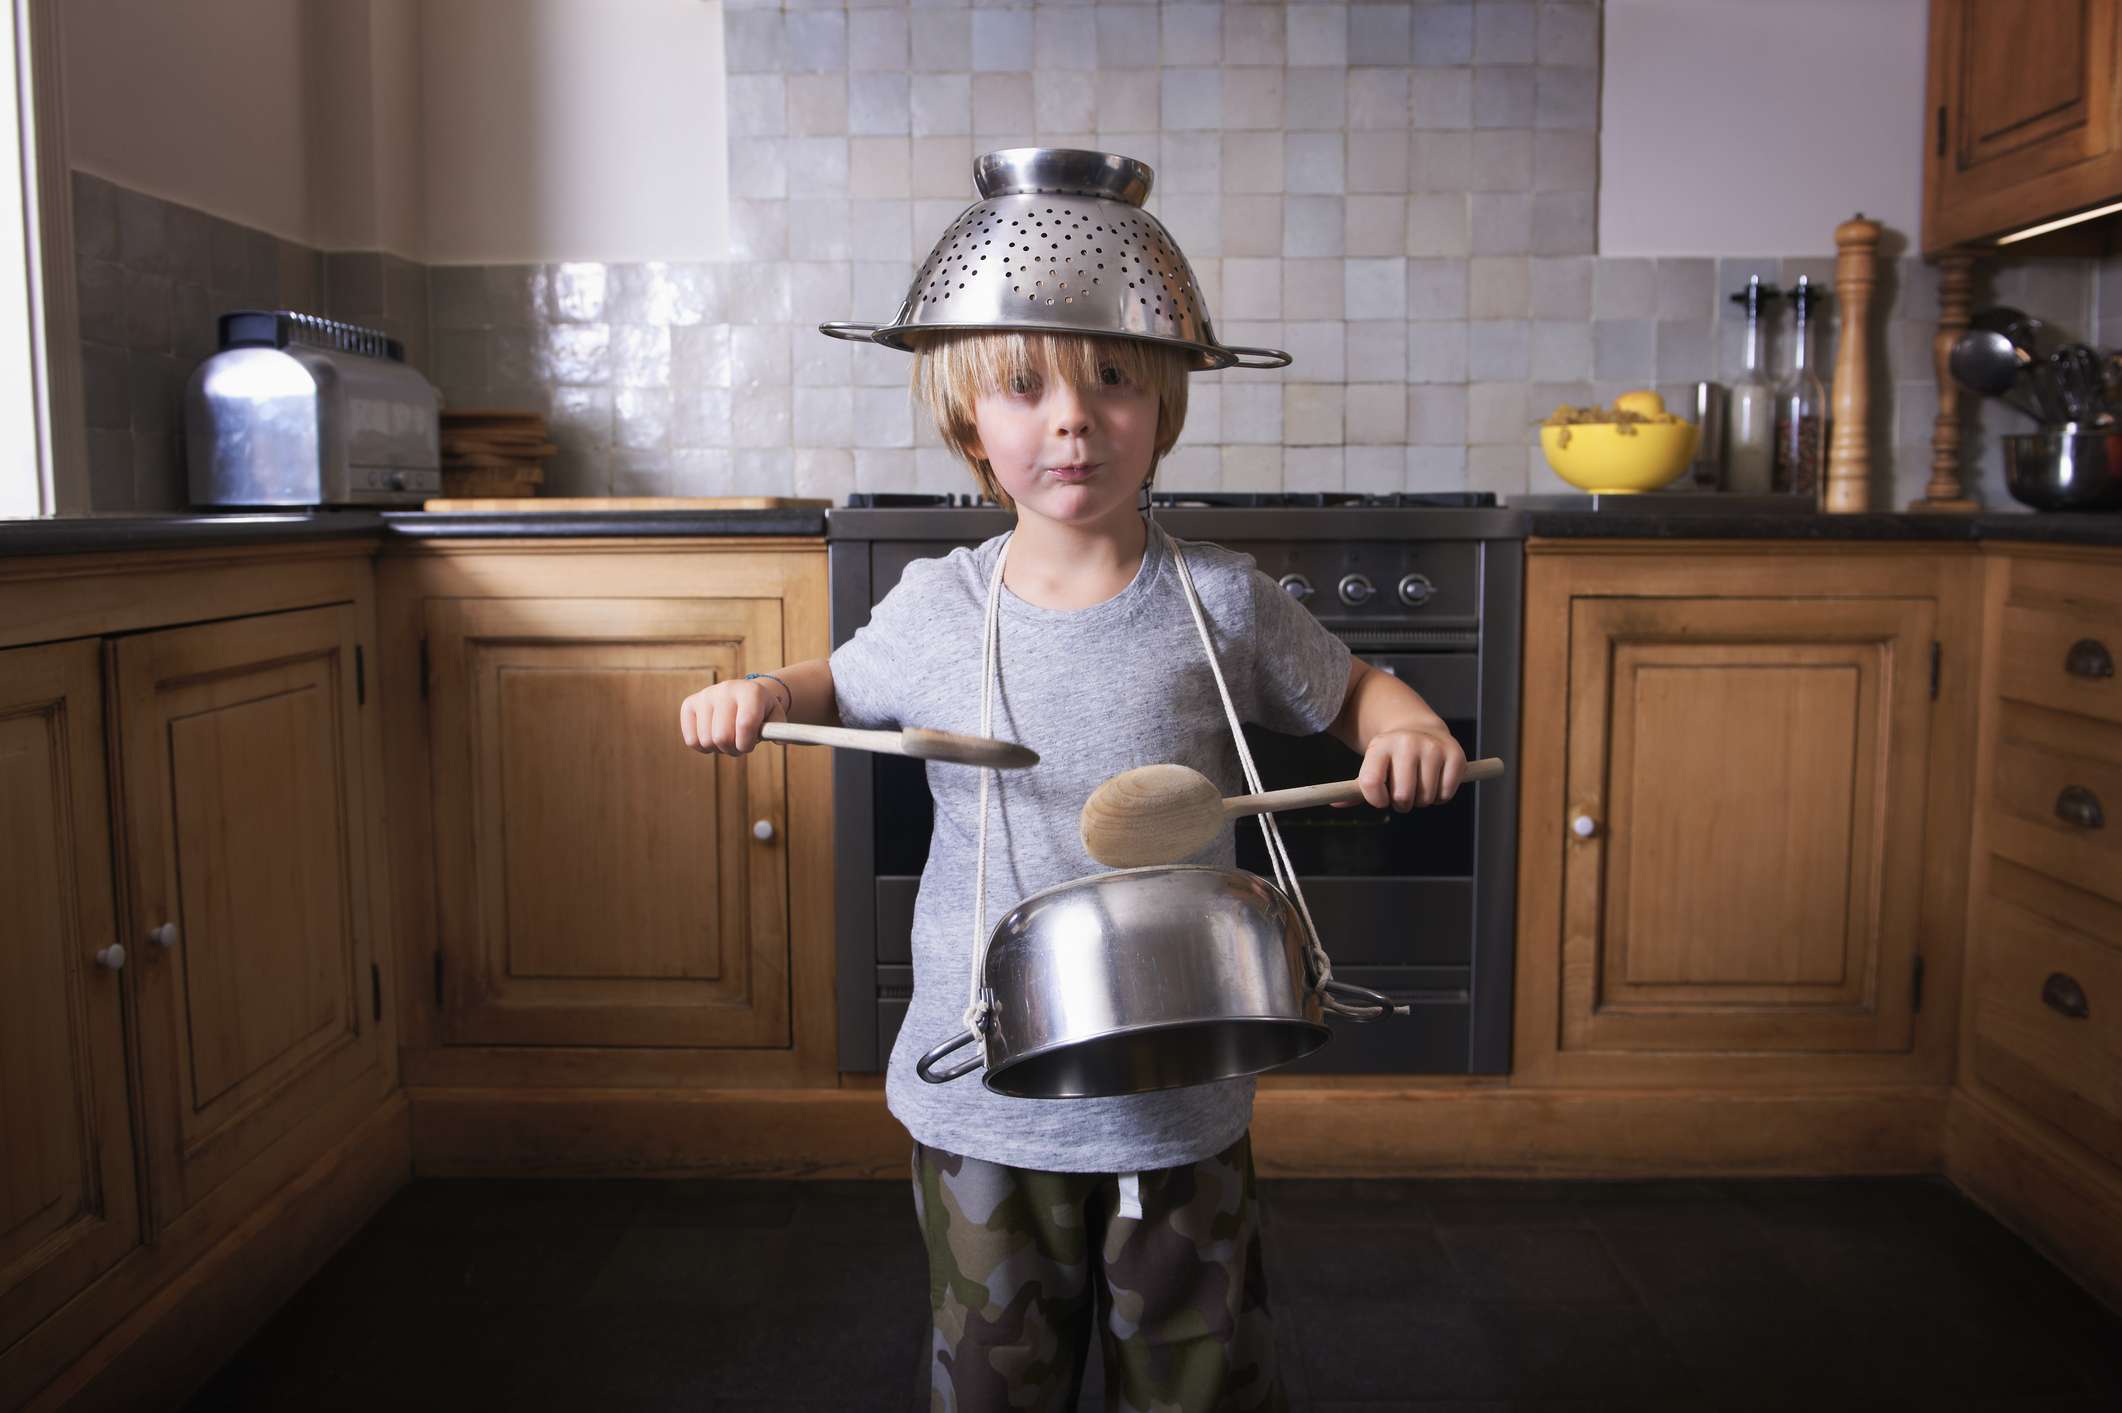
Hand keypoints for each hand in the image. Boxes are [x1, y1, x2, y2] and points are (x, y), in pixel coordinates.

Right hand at [679, 677, 787, 755]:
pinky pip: (691, 740)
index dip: (746, 743)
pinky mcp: (689, 704)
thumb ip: (780, 730)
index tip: (750, 745)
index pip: (744, 725)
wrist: (742, 693)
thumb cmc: (761, 710)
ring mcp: (705, 695)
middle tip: (740, 745)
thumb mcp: (775, 716)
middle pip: (722, 737)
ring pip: (706, 741)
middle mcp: (725, 689)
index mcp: (750, 691)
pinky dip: (703, 747)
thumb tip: (779, 741)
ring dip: (719, 749)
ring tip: (728, 739)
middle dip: (733, 749)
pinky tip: (713, 738)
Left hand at [1336, 728, 1466, 810]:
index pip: (1371, 784)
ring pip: (1426, 798)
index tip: (1381, 798)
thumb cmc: (1391, 758)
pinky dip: (1441, 796)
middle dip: (1402, 804)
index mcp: (1380, 746)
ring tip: (1418, 785)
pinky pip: (1446, 793)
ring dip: (1422, 800)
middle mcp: (1406, 743)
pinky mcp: (1455, 754)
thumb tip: (1335, 803)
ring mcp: (1432, 747)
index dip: (1376, 800)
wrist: (1419, 729)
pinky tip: (1435, 782)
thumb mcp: (1371, 766)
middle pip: (1402, 797)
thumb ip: (1355, 789)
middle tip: (1402, 793)